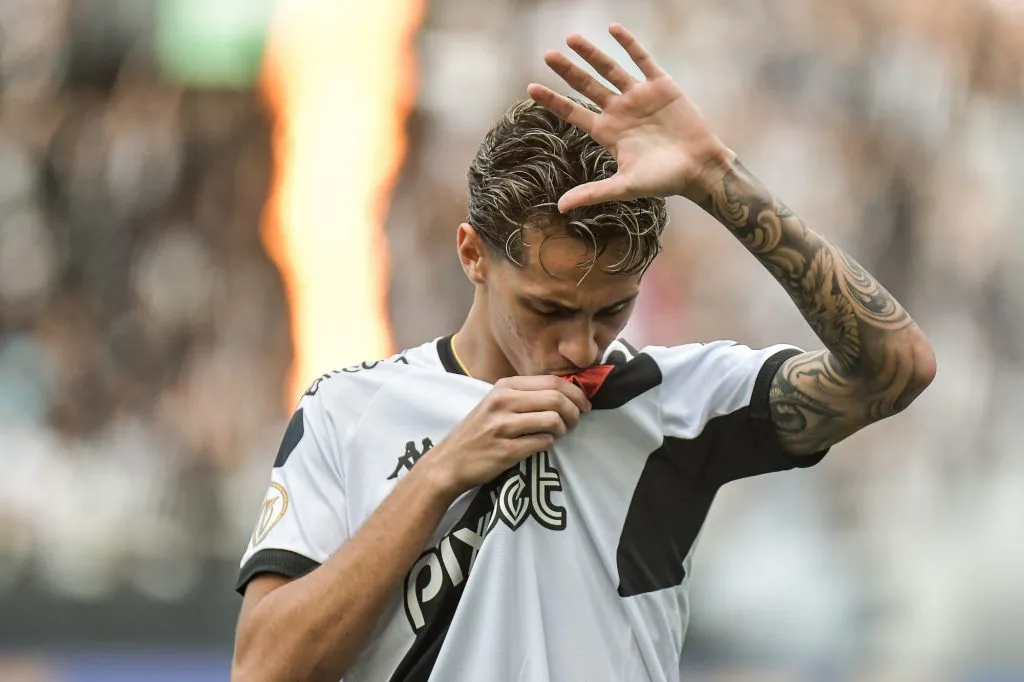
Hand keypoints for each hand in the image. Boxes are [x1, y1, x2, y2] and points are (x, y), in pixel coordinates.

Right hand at [421, 375, 590, 496]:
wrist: (449, 462)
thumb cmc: (478, 432)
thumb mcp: (496, 403)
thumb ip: (525, 395)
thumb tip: (566, 392)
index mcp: (504, 387)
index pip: (552, 381)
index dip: (576, 392)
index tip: (584, 404)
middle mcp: (503, 402)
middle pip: (556, 398)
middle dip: (575, 411)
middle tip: (576, 421)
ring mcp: (503, 426)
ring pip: (553, 420)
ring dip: (563, 429)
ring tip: (558, 434)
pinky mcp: (506, 450)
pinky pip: (543, 443)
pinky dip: (548, 444)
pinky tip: (541, 445)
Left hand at [527, 23, 732, 210]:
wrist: (699, 168)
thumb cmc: (663, 180)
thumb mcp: (625, 187)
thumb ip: (593, 193)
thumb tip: (560, 207)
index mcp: (607, 132)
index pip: (573, 112)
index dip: (553, 100)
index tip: (531, 87)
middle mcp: (619, 111)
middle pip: (587, 85)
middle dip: (567, 70)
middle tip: (547, 55)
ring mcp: (639, 97)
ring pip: (610, 69)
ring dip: (591, 53)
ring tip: (571, 38)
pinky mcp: (661, 86)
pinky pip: (642, 60)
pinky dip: (628, 44)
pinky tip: (613, 29)